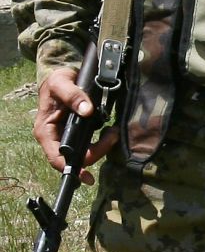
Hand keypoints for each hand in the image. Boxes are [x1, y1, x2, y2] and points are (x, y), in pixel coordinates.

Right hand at [34, 67, 117, 182]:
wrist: (61, 77)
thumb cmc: (56, 81)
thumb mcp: (61, 83)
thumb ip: (73, 96)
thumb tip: (87, 111)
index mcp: (45, 131)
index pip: (56, 158)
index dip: (72, 168)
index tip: (87, 175)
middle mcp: (54, 138)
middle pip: (74, 158)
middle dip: (95, 152)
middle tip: (112, 137)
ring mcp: (65, 137)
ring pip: (84, 153)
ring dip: (101, 148)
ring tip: (113, 134)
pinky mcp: (76, 133)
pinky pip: (89, 144)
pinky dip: (101, 142)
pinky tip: (109, 134)